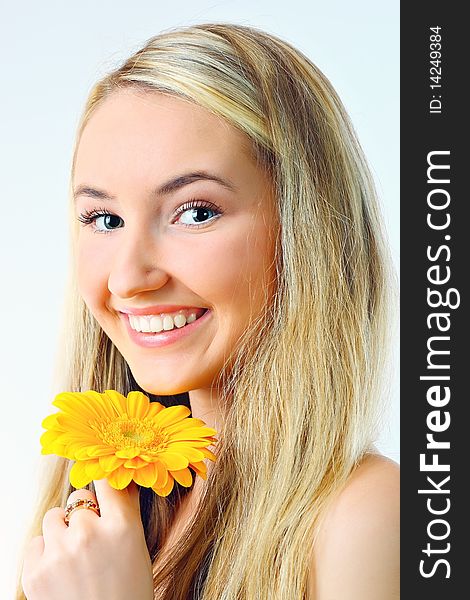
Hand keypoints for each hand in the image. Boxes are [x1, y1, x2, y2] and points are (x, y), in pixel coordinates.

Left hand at [21, 479, 153, 599]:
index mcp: (121, 527)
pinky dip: (45, 552)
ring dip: (62, 530)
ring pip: (54, 517)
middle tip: (93, 541)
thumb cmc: (126, 593)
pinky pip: (36, 541)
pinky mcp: (35, 571)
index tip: (101, 471)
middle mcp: (89, 533)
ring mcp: (59, 552)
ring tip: (75, 557)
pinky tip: (60, 571)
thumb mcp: (136, 548)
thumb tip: (120, 476)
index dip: (103, 474)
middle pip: (78, 498)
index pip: (107, 479)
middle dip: (83, 514)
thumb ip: (126, 510)